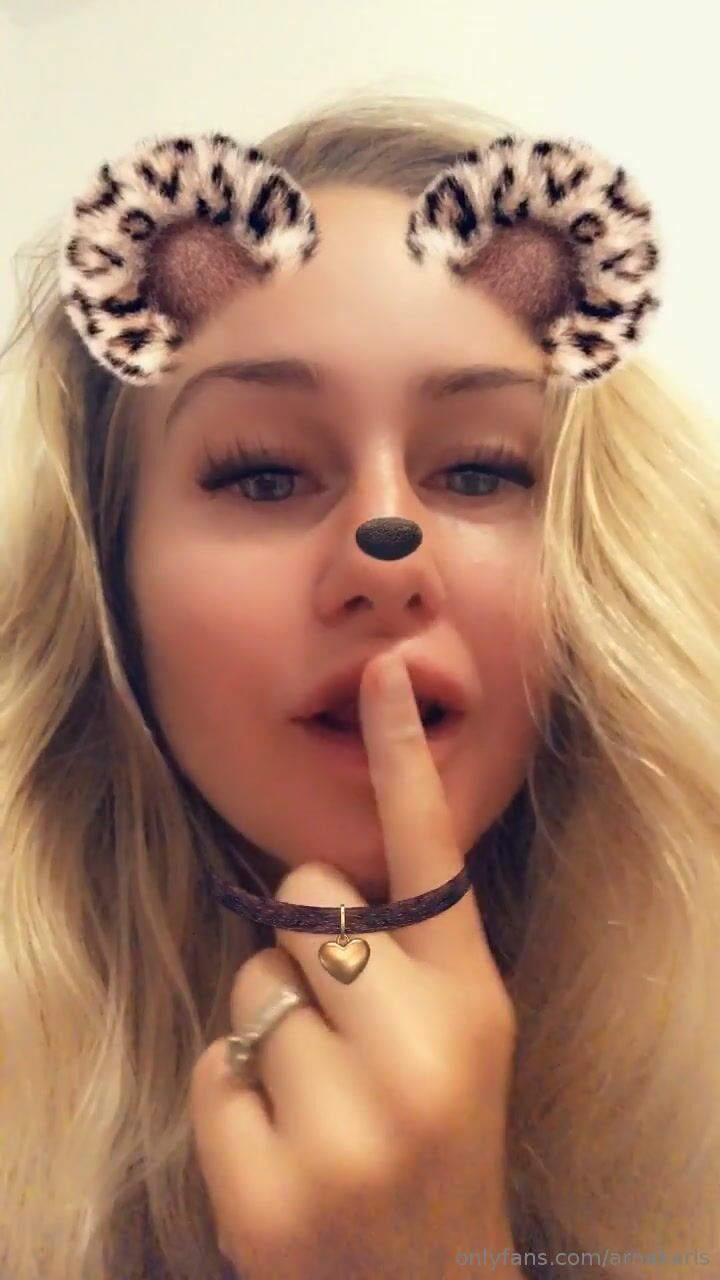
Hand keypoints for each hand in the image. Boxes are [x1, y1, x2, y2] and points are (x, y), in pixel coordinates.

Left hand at [190, 654, 521, 1279]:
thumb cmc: (439, 1140)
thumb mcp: (463, 1039)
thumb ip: (413, 954)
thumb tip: (324, 884)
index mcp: (469, 1004)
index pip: (430, 857)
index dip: (403, 756)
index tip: (383, 670)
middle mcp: (418, 1055)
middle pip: (304, 905)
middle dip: (306, 949)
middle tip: (343, 1029)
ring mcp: (345, 1126)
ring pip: (248, 981)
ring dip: (268, 1029)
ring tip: (318, 1097)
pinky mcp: (269, 1188)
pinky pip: (212, 1063)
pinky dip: (233, 1096)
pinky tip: (283, 1147)